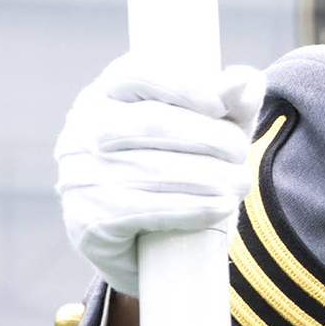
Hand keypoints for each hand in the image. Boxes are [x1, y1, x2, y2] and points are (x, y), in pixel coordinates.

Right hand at [55, 55, 265, 294]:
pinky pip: (144, 209)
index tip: (220, 106)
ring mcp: (79, 175)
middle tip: (242, 154)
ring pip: (150, 168)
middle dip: (208, 137)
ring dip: (208, 176)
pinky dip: (191, 208)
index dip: (181, 86)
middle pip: (150, 123)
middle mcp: (83, 130)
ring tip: (240, 184)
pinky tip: (221, 207)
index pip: (136, 74)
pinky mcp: (87, 220)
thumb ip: (230, 104)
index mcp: (106, 95)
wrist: (152, 251)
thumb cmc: (183, 173)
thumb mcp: (211, 133)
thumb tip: (245, 79)